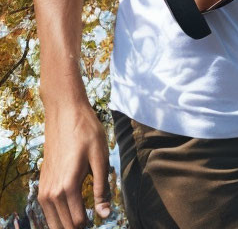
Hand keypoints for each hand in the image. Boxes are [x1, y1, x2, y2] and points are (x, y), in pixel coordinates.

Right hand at [38, 101, 110, 228]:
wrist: (64, 110)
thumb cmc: (85, 130)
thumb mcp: (100, 157)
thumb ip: (102, 188)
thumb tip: (105, 215)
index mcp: (68, 186)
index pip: (79, 222)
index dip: (91, 224)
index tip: (100, 219)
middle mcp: (52, 191)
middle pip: (65, 226)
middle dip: (78, 227)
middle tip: (91, 220)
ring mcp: (44, 188)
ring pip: (54, 222)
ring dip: (67, 224)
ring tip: (82, 217)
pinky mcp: (42, 182)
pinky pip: (47, 210)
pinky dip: (57, 216)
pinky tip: (68, 210)